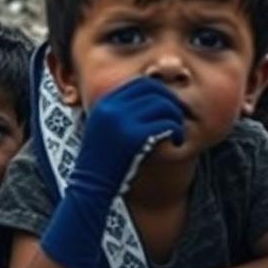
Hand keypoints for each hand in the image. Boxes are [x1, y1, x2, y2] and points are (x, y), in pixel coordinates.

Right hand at [41, 77, 183, 267]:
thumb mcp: (107, 125)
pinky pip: (165, 125)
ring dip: (175, 119)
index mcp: (105, 101)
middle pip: (155, 91)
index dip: (159, 94)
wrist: (92, 184)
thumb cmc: (104, 158)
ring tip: (174, 134)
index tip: (164, 110)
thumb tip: (154, 95)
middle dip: (170, 104)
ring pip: (164, 107)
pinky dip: (174, 132)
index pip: (141, 84)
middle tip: (174, 121)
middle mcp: (112, 106)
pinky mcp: (133, 136)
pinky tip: (173, 142)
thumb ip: (125, 109)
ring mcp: (121, 120)